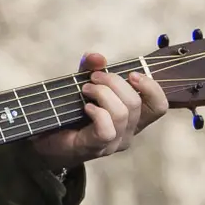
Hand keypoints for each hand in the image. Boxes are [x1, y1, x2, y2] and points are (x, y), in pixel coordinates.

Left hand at [30, 53, 168, 170]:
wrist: (46, 140)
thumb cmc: (69, 112)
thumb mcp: (82, 84)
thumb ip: (90, 69)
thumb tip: (97, 57)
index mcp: (132, 118)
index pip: (159, 106)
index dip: (152, 87)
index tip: (132, 74)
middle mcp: (128, 132)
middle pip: (136, 103)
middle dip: (114, 82)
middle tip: (93, 77)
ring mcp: (113, 143)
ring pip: (122, 114)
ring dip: (102, 93)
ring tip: (84, 89)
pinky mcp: (95, 147)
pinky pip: (106, 129)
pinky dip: (97, 113)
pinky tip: (85, 107)